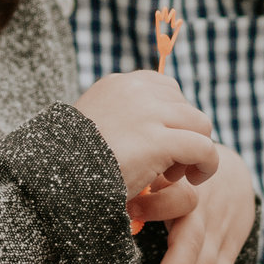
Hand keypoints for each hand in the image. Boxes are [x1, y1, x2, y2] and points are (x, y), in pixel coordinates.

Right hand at [75, 71, 216, 195]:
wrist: (57, 180)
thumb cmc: (73, 162)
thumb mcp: (94, 126)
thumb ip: (122, 116)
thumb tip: (151, 125)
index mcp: (119, 83)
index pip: (166, 89)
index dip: (170, 120)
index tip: (160, 145)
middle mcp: (135, 89)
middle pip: (185, 106)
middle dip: (182, 135)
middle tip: (167, 166)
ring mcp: (149, 112)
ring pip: (200, 124)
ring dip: (195, 150)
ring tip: (175, 174)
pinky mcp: (159, 140)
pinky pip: (203, 148)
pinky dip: (206, 165)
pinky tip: (193, 180)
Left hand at [137, 147, 254, 263]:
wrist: (234, 171)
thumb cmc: (182, 172)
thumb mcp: (164, 167)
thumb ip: (143, 183)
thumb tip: (115, 203)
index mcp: (187, 191)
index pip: (179, 211)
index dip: (157, 222)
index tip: (132, 223)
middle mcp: (207, 216)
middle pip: (192, 256)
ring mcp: (221, 236)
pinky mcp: (229, 252)